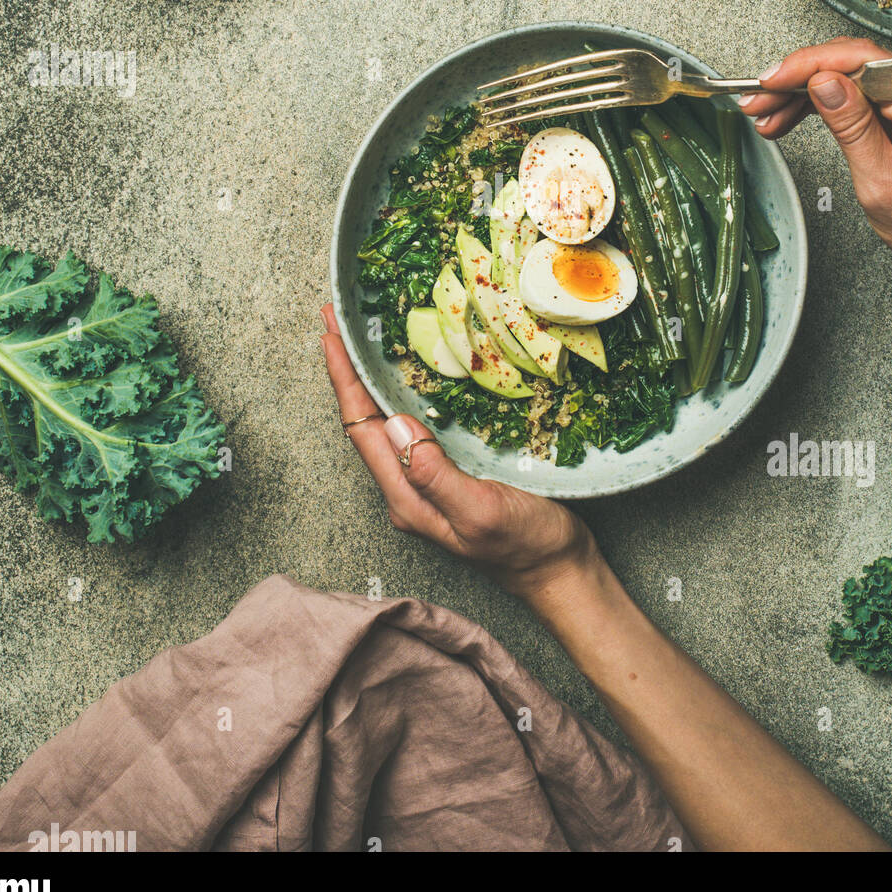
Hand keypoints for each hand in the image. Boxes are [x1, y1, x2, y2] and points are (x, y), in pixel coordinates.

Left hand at [319, 304, 595, 596]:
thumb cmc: (527, 546)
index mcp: (407, 496)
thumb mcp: (482, 510)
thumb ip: (435, 474)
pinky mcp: (449, 475)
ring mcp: (427, 482)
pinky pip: (414, 426)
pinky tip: (410, 375)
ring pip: (386, 422)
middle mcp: (407, 489)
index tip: (332, 334)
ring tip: (363, 338)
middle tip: (340, 320)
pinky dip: (402, 393)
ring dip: (370, 379)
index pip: (361, 428)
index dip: (344, 378)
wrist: (560, 571)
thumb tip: (393, 425)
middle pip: (364, 421)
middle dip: (348, 370)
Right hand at [737, 37, 891, 281]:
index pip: (859, 60)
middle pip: (851, 64)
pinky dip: (827, 106)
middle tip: (757, 103)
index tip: (769, 81)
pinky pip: (863, 95)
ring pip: (851, 78)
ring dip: (805, 94)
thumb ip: (852, 128)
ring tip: (768, 117)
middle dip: (798, 80)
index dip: (806, 66)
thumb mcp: (883, 185)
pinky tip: (794, 118)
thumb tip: (823, 82)